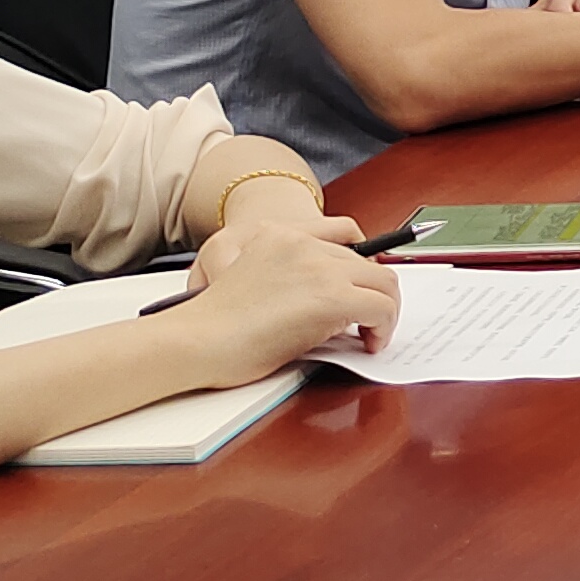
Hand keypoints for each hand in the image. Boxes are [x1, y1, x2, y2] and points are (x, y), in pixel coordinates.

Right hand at [173, 197, 401, 375]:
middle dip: (374, 295)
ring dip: (384, 311)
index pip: (341, 239)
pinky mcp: (332, 296)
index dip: (357, 272)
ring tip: (370, 335)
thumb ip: (292, 281)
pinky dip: (384, 327)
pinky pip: (382, 307)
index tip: (362, 295)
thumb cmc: (213, 328)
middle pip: (367, 264)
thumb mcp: (255, 284)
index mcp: (280, 237)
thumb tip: (330, 309)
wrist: (195, 339)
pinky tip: (368, 343)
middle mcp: (304, 244)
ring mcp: (320, 267)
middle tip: (368, 323)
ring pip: (384, 282)